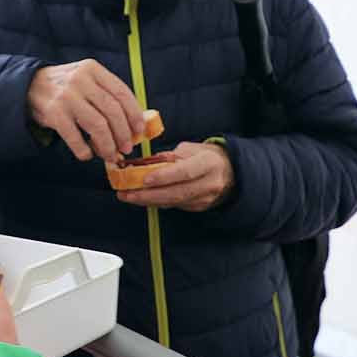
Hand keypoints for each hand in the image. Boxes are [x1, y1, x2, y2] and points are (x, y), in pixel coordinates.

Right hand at [27, 60, 145, 163]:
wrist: (28, 86)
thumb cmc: (65, 88)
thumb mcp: (86, 80)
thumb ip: (107, 94)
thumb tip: (135, 123)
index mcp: (92, 69)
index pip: (122, 93)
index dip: (134, 115)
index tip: (139, 131)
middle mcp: (80, 80)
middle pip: (112, 111)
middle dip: (123, 134)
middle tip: (127, 147)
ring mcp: (66, 96)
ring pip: (98, 126)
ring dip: (107, 145)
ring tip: (110, 155)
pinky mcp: (54, 113)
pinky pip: (76, 138)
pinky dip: (85, 151)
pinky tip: (87, 154)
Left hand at [115, 141, 233, 212]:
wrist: (230, 172)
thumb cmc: (206, 156)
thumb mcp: (191, 149)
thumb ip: (170, 157)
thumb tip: (145, 164)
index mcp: (208, 163)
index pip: (185, 172)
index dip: (164, 177)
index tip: (144, 179)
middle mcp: (208, 183)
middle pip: (176, 193)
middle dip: (148, 195)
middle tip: (126, 193)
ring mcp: (205, 198)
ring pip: (173, 202)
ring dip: (148, 201)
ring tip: (128, 197)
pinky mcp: (199, 207)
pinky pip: (175, 206)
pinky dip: (157, 202)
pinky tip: (143, 199)